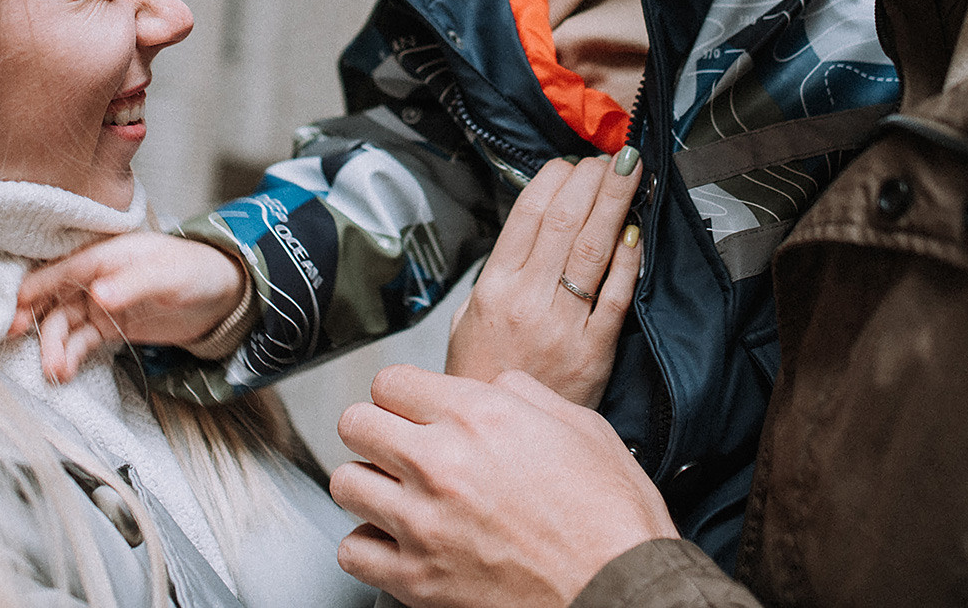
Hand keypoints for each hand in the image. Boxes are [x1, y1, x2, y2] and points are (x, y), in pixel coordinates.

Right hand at [10, 231, 244, 383]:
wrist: (222, 296)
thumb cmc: (197, 272)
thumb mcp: (168, 276)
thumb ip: (133, 284)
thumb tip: (97, 294)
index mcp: (108, 255)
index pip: (63, 270)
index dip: (36, 288)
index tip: (14, 312)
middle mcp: (98, 278)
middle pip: (56, 299)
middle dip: (38, 323)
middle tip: (26, 347)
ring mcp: (102, 303)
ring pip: (65, 324)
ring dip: (55, 346)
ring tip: (55, 372)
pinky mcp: (110, 325)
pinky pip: (81, 341)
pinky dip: (70, 355)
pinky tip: (65, 372)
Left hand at [332, 365, 676, 607]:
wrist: (622, 592)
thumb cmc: (611, 518)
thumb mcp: (582, 427)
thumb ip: (526, 394)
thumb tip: (497, 386)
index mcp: (480, 416)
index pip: (390, 381)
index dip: (403, 393)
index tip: (412, 408)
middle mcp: (441, 463)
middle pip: (356, 424)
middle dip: (375, 429)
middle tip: (397, 444)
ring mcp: (423, 523)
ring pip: (345, 483)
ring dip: (367, 483)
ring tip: (395, 493)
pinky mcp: (417, 580)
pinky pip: (353, 550)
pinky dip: (369, 544)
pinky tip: (396, 541)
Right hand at [446, 152, 641, 406]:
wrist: (497, 449)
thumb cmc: (482, 380)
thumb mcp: (467, 321)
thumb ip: (494, 277)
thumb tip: (526, 233)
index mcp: (494, 289)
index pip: (527, 217)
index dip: (552, 181)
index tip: (569, 163)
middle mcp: (529, 302)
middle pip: (564, 224)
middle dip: (590, 182)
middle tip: (608, 156)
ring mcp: (564, 326)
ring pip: (593, 250)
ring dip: (614, 203)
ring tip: (629, 171)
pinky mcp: (595, 351)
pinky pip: (617, 296)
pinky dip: (629, 260)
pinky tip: (638, 231)